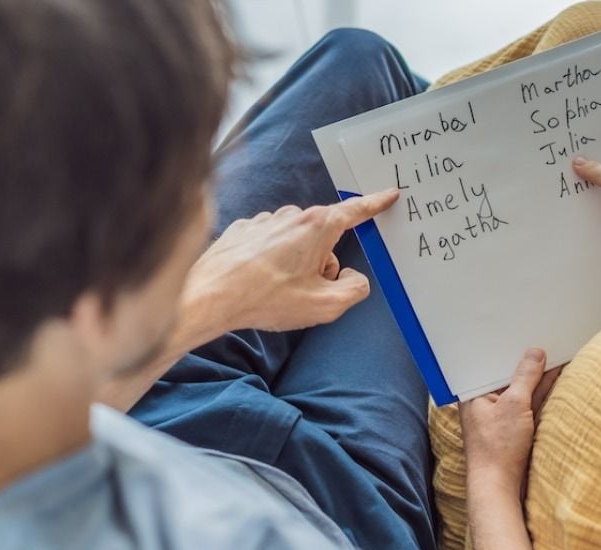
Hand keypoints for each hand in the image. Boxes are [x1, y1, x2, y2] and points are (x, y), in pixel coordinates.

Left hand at [184, 188, 398, 331]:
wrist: (210, 295)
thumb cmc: (267, 298)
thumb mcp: (326, 305)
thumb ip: (355, 289)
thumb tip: (353, 277)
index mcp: (318, 227)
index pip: (356, 211)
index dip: (376, 204)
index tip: (390, 194)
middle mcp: (292, 215)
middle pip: (325, 238)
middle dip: (324, 263)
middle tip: (306, 292)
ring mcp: (266, 220)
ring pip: (297, 243)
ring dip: (296, 264)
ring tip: (276, 291)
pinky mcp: (244, 230)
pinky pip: (271, 245)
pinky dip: (271, 262)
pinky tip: (258, 281)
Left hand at [459, 348, 562, 497]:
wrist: (498, 486)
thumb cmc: (497, 448)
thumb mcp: (514, 404)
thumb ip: (526, 376)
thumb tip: (535, 354)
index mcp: (474, 393)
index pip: (493, 363)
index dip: (512, 350)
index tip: (529, 336)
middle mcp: (484, 402)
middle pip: (508, 376)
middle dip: (527, 363)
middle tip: (547, 342)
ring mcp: (499, 416)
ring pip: (521, 389)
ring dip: (537, 377)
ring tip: (556, 355)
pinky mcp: (512, 428)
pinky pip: (527, 403)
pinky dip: (539, 393)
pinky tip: (554, 378)